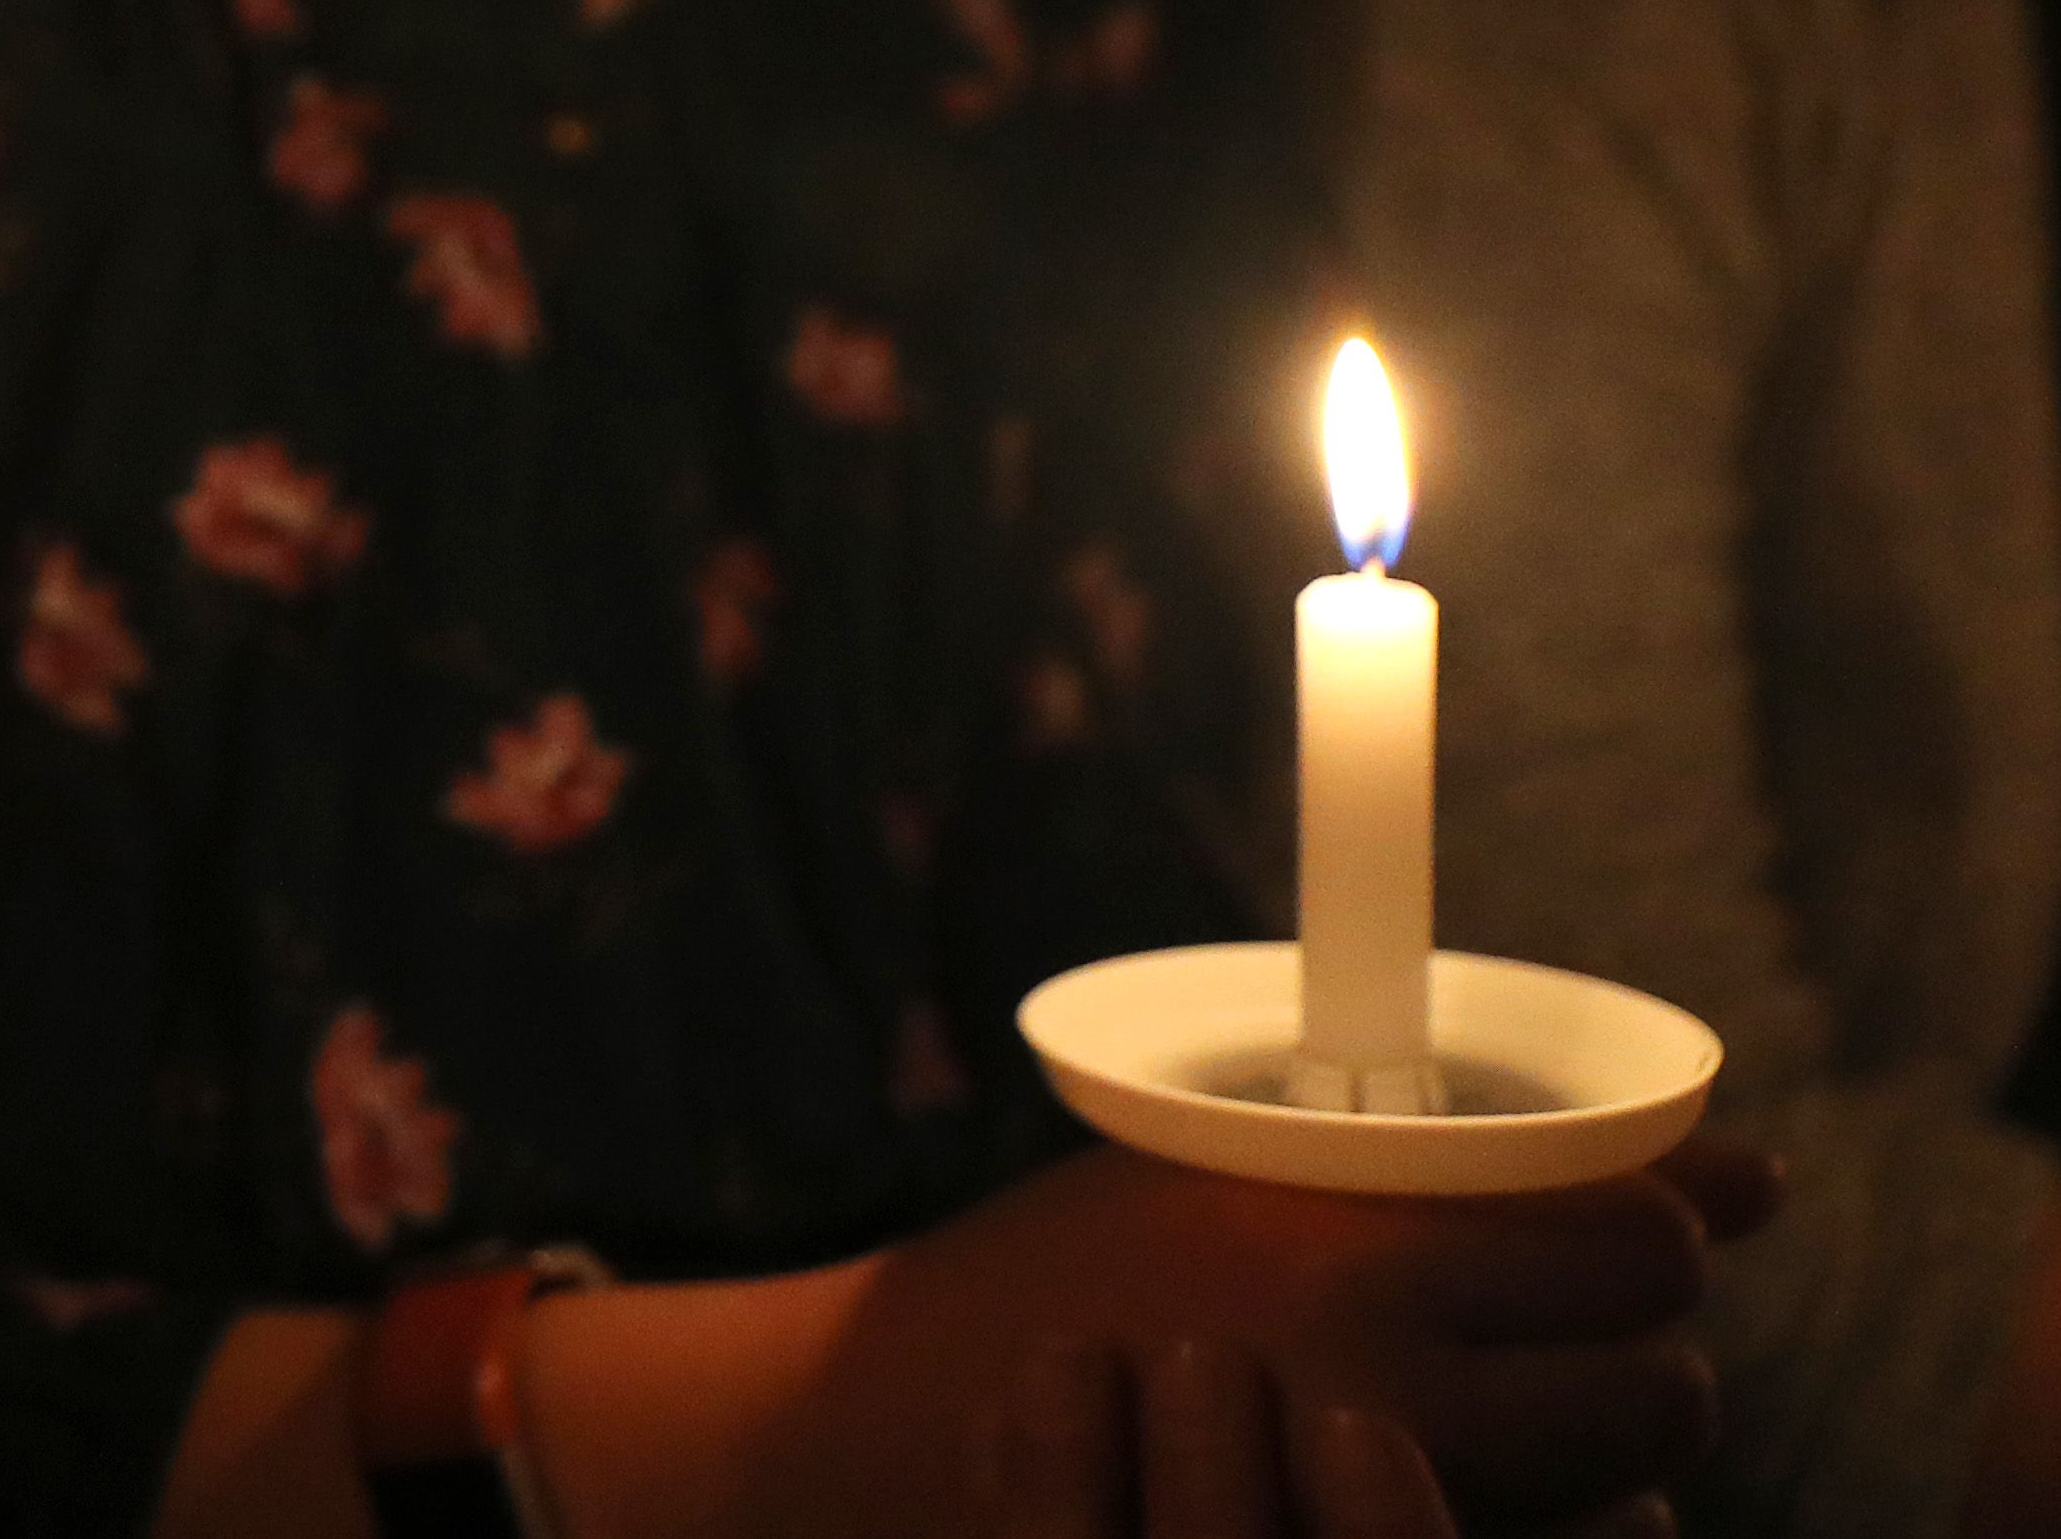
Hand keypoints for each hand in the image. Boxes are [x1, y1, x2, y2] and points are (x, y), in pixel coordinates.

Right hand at [864, 1136, 1775, 1533]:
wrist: (911, 1431)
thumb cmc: (1081, 1275)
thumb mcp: (1243, 1168)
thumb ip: (1485, 1172)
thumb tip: (1759, 1181)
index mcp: (1357, 1241)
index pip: (1637, 1240)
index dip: (1656, 1231)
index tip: (1614, 1229)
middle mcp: (1395, 1386)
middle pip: (1665, 1384)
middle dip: (1641, 1355)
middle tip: (1552, 1330)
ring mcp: (1383, 1508)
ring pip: (1640, 1503)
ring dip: (1602, 1463)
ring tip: (1493, 1421)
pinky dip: (1551, 1537)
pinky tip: (1462, 1499)